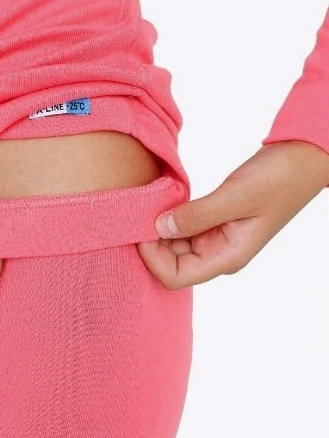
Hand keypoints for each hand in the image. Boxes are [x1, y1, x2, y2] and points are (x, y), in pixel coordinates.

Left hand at [137, 141, 328, 288]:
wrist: (300, 160)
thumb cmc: (277, 179)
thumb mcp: (235, 196)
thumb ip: (197, 215)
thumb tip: (159, 228)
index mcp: (226, 257)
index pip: (175, 276)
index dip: (152, 258)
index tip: (140, 227)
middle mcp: (218, 254)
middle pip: (170, 263)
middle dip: (150, 242)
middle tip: (137, 212)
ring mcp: (216, 239)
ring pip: (173, 245)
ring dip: (158, 228)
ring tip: (149, 203)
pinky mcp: (214, 222)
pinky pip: (183, 227)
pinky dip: (169, 217)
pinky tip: (163, 199)